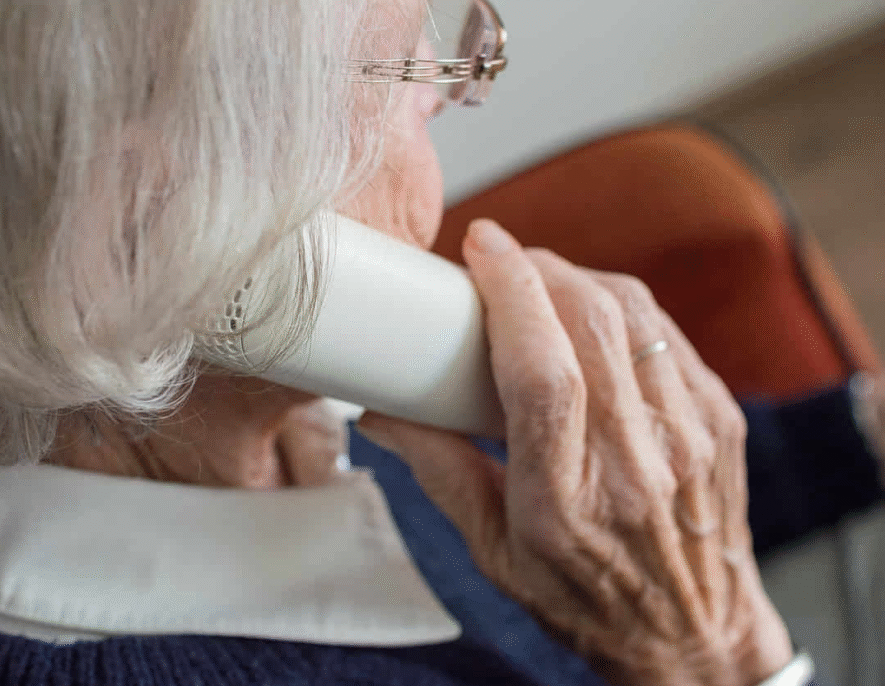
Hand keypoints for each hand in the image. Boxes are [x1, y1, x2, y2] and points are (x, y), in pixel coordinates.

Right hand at [357, 220, 793, 685]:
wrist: (691, 634)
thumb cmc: (586, 599)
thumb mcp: (493, 550)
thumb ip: (438, 471)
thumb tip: (383, 411)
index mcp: (565, 504)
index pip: (542, 374)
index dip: (512, 294)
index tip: (481, 248)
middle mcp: (637, 464)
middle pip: (593, 324)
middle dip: (540, 268)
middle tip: (502, 260)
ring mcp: (691, 437)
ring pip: (635, 314)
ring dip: (579, 278)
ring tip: (541, 282)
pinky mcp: (721, 417)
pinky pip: (666, 331)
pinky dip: (620, 306)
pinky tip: (590, 316)